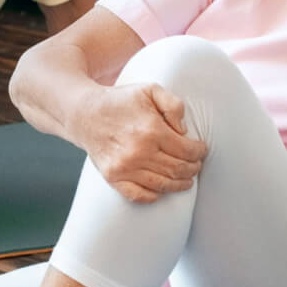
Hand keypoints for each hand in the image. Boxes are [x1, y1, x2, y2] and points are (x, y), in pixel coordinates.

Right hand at [69, 82, 207, 202]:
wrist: (84, 113)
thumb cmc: (121, 101)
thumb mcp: (150, 90)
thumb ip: (173, 105)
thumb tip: (184, 131)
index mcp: (152, 130)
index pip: (187, 150)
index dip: (200, 152)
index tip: (201, 150)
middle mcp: (139, 152)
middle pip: (178, 169)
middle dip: (193, 168)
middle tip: (196, 165)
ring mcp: (125, 167)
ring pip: (163, 185)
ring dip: (180, 184)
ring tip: (187, 180)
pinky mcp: (113, 177)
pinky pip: (138, 195)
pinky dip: (154, 196)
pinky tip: (161, 190)